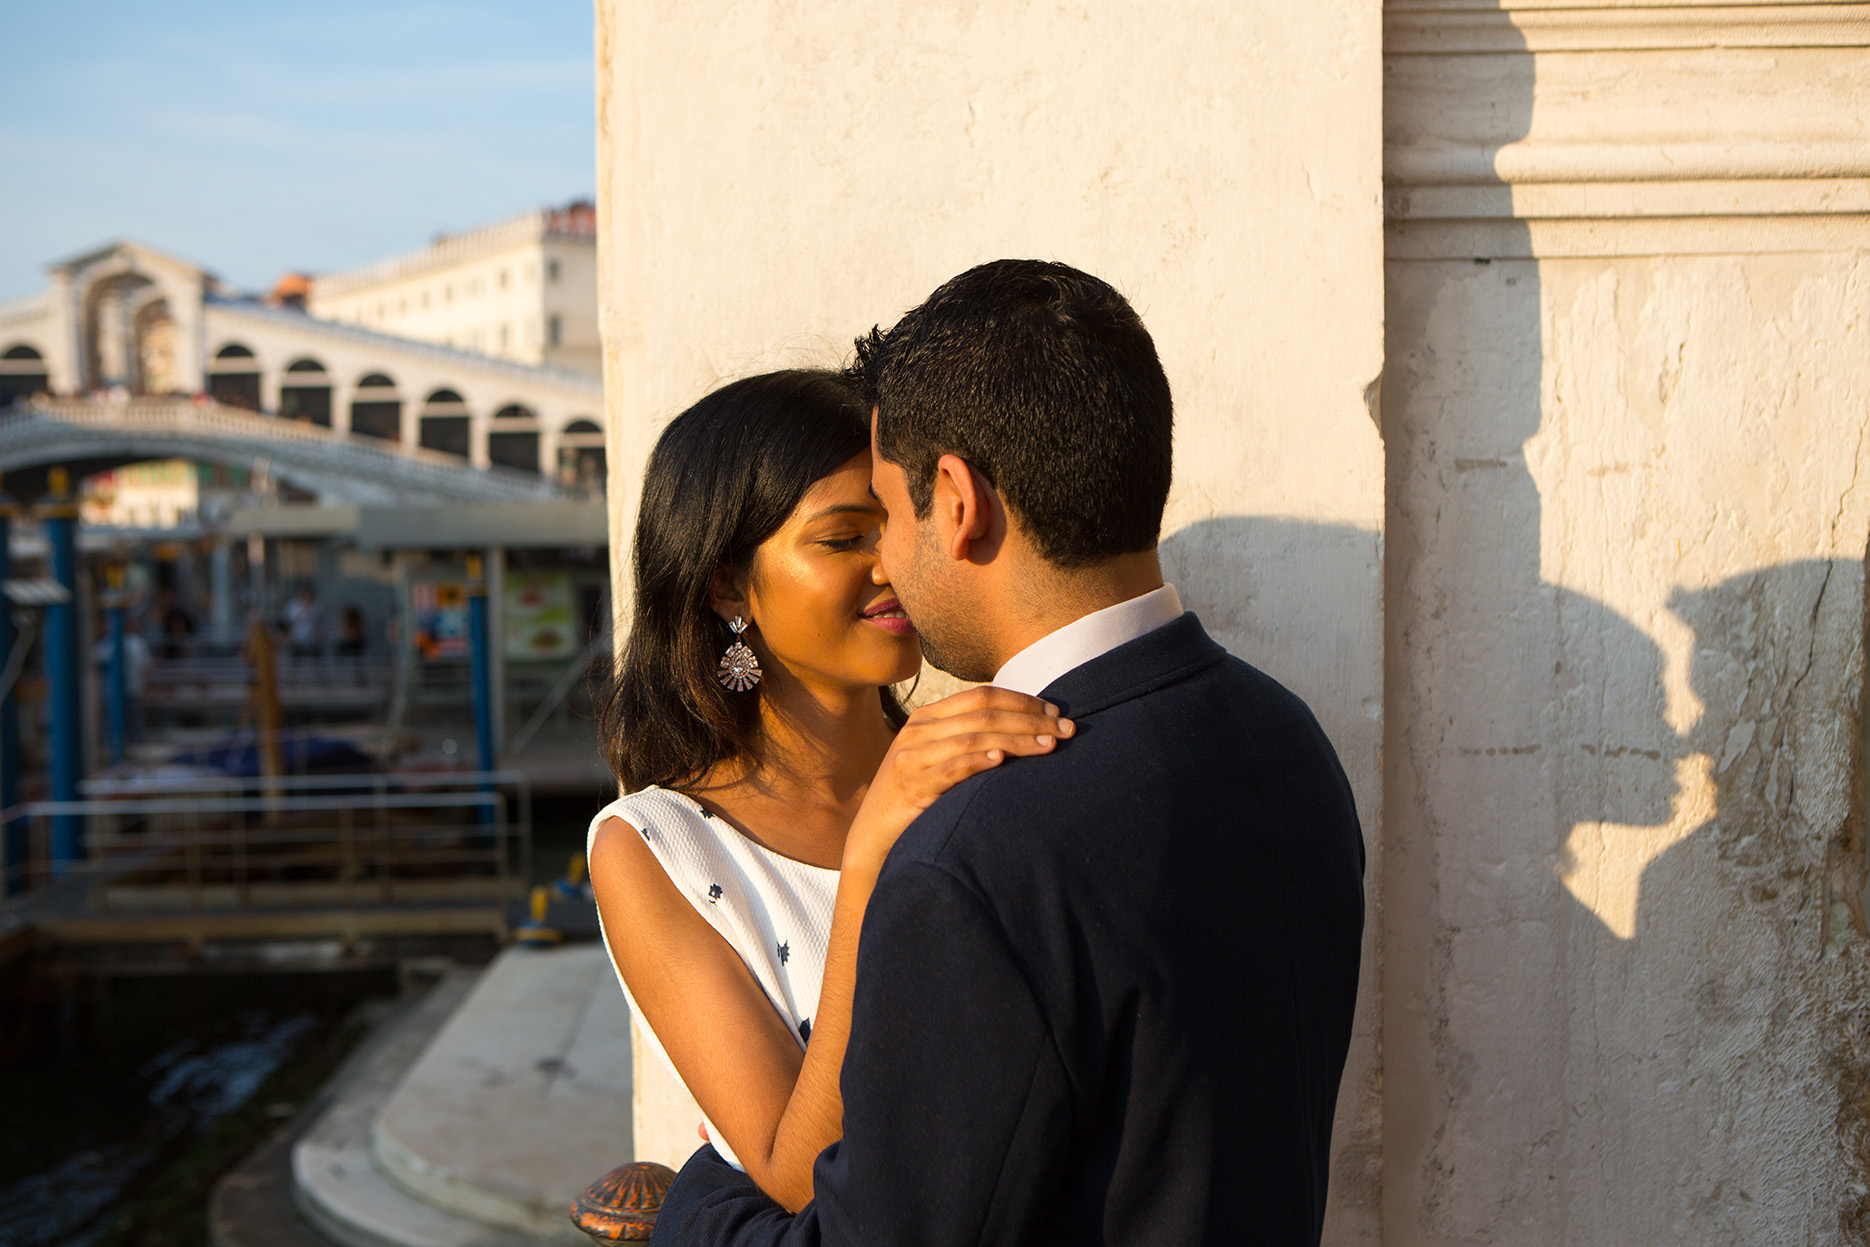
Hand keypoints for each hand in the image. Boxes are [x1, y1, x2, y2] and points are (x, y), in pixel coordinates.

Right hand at [848, 687, 1071, 866]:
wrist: (874, 835)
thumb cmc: (918, 795)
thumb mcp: (939, 758)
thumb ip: (970, 739)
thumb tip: (1027, 729)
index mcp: (928, 717)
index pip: (982, 696)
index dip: (1022, 700)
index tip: (1056, 711)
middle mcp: (919, 730)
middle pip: (983, 714)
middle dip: (1030, 718)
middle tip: (1066, 729)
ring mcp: (912, 757)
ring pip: (973, 737)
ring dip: (1016, 740)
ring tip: (1048, 745)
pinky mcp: (911, 786)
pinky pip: (950, 769)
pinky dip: (978, 761)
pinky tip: (1002, 760)